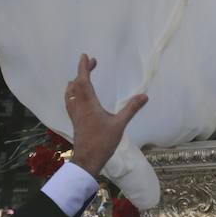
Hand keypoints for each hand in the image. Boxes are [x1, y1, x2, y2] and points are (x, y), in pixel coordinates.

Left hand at [65, 54, 147, 177]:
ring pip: (70, 94)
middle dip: (82, 72)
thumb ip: (131, 109)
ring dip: (75, 82)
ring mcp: (75, 115)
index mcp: (89, 105)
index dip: (84, 68)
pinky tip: (76, 97)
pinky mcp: (75, 121)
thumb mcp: (120, 124)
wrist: (87, 160)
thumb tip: (145, 95)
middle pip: (76, 85)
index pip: (84, 82)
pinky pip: (70, 102)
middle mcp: (79, 107)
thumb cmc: (103, 142)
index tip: (86, 56)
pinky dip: (72, 93)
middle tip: (91, 63)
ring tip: (81, 77)